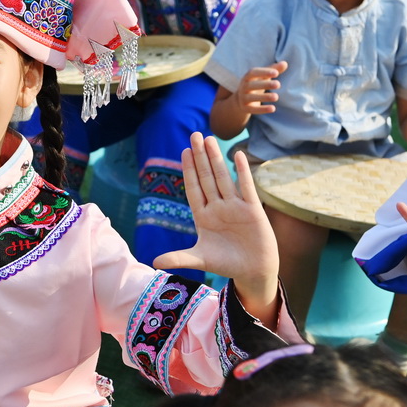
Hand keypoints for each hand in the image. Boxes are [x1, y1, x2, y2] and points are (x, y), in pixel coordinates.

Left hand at [154, 134, 278, 300]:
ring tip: (209, 139)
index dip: (189, 170)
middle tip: (194, 134)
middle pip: (207, 177)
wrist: (253, 271)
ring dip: (216, 159)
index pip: (194, 188)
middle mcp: (218, 207)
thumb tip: (153, 262)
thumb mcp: (200, 259)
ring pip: (224, 178)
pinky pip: (247, 188)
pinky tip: (238, 155)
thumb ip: (178, 258)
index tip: (184, 151)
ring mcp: (235, 207)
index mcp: (203, 216)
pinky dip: (243, 172)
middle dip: (200, 157)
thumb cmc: (226, 264)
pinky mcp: (253, 211)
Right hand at [236, 61, 286, 113]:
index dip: (264, 72)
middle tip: (278, 84)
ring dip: (264, 97)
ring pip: (252, 97)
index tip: (276, 73)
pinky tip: (273, 108)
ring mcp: (243, 98)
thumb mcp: (263, 77)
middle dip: (264, 84)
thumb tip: (285, 63)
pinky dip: (262, 109)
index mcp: (247, 77)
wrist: (240, 100)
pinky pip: (253, 109)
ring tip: (276, 97)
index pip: (253, 73)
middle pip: (252, 85)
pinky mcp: (245, 108)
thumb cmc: (256, 84)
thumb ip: (273, 70)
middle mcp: (243, 87)